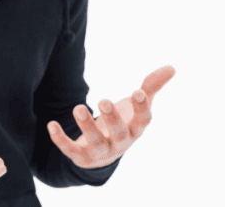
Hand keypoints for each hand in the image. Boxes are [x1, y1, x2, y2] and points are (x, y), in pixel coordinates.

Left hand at [47, 65, 174, 168]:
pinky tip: (52, 125)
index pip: (143, 121)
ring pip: (95, 143)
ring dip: (87, 126)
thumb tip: (172, 67)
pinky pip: (70, 150)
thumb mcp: (138, 106)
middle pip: (119, 134)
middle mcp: (120, 142)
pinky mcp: (82, 156)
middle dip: (112, 118)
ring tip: (78, 108)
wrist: (104, 152)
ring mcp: (101, 151)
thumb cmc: (124, 122)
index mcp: (135, 129)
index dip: (141, 108)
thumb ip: (152, 86)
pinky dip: (61, 139)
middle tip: (103, 100)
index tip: (138, 92)